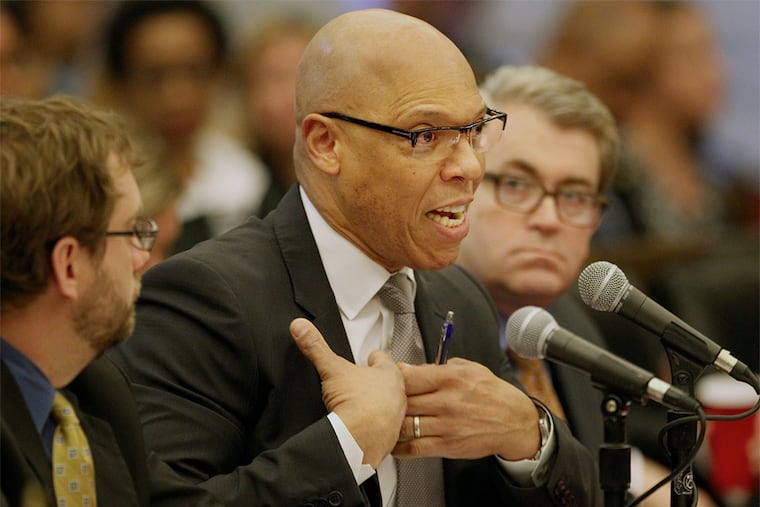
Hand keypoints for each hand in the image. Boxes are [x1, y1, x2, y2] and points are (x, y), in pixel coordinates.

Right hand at [290, 318, 406, 467]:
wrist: (359, 439)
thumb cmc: (355, 403)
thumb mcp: (331, 368)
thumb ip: (315, 346)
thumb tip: (301, 327)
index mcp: (389, 373)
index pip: (384, 359)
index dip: (375, 357)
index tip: (372, 356)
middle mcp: (398, 395)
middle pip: (390, 383)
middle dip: (379, 383)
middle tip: (366, 382)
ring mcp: (397, 418)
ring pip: (391, 407)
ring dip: (380, 406)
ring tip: (364, 407)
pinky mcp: (391, 439)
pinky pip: (386, 431)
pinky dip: (377, 429)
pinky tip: (364, 429)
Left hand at [392, 357, 540, 460]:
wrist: (515, 422)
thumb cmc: (494, 395)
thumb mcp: (470, 369)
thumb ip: (439, 366)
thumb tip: (412, 367)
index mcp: (452, 378)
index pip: (408, 376)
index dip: (392, 377)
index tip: (386, 378)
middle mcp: (447, 401)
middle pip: (403, 400)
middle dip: (389, 399)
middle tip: (383, 399)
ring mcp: (447, 425)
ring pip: (405, 424)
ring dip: (392, 422)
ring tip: (386, 419)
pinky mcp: (448, 446)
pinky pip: (414, 447)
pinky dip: (399, 446)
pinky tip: (394, 441)